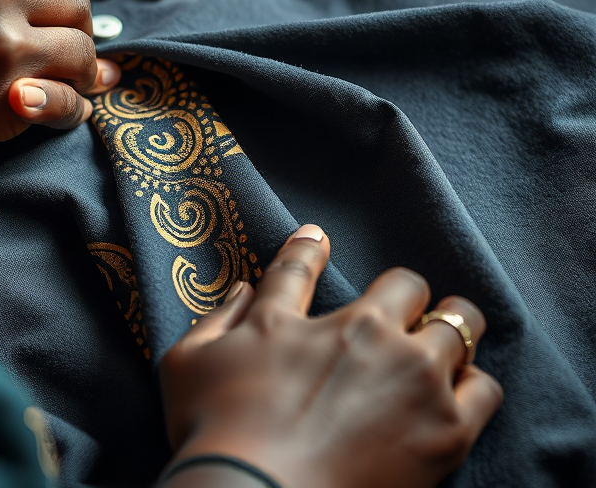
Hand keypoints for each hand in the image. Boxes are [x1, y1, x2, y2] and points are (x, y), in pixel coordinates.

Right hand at [160, 226, 501, 487]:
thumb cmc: (214, 432)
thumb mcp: (186, 363)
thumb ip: (215, 318)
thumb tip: (241, 288)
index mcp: (296, 317)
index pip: (300, 264)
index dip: (308, 246)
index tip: (317, 239)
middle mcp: (363, 334)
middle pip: (408, 285)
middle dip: (401, 295)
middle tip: (395, 315)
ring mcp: (412, 379)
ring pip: (459, 324)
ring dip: (447, 329)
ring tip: (439, 347)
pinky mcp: (446, 431)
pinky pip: (484, 387)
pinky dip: (473, 384)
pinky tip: (457, 392)